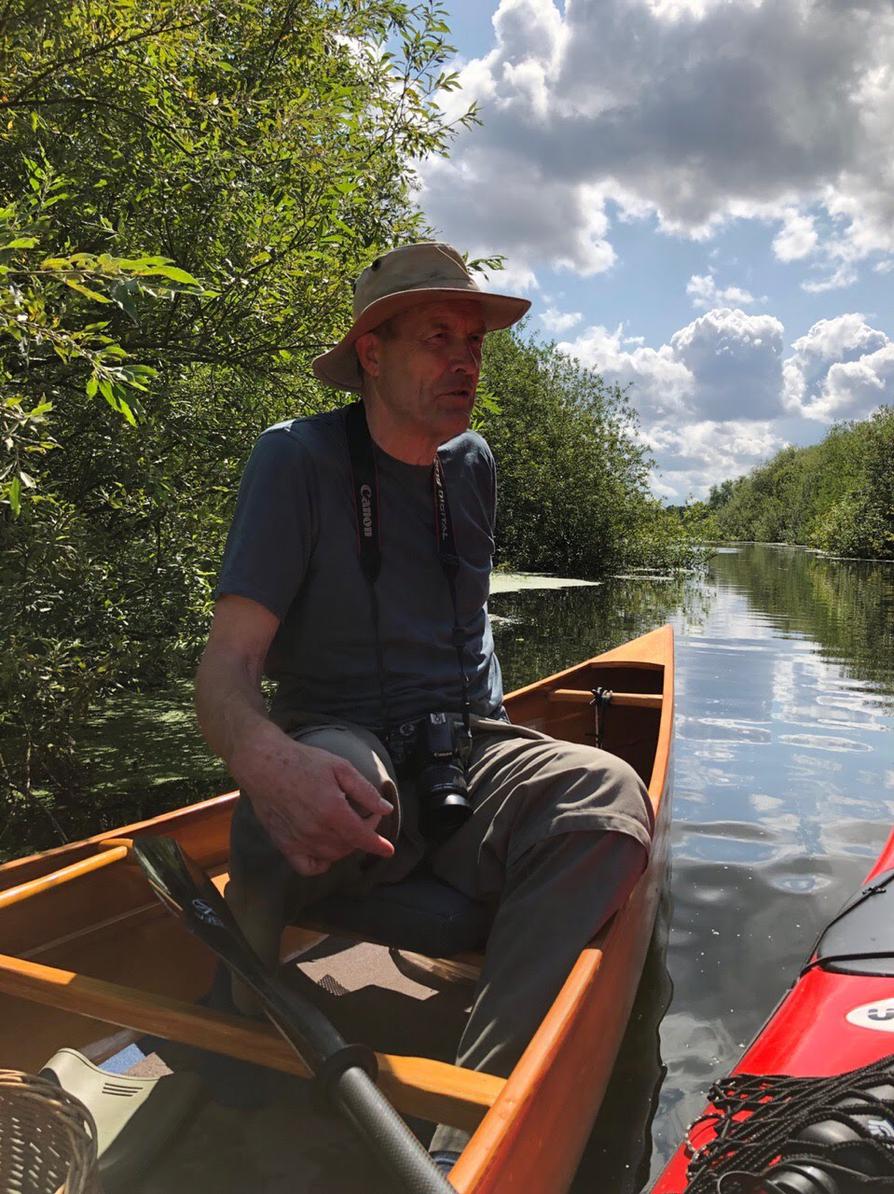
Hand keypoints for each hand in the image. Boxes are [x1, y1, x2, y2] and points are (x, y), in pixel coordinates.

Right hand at [230, 722, 394, 877]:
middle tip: (364, 816)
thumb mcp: (340, 767)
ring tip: (346, 828)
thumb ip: (365, 791)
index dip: (378, 845)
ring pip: (332, 856)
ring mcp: (298, 840)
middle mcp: (316, 830)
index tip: (389, 849)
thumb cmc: (303, 762)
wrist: (264, 764)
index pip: (362, 837)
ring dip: (345, 847)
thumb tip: (386, 809)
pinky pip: (306, 867)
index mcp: (332, 811)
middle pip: (349, 846)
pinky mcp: (284, 844)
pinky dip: (320, 864)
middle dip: (362, 834)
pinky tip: (325, 851)